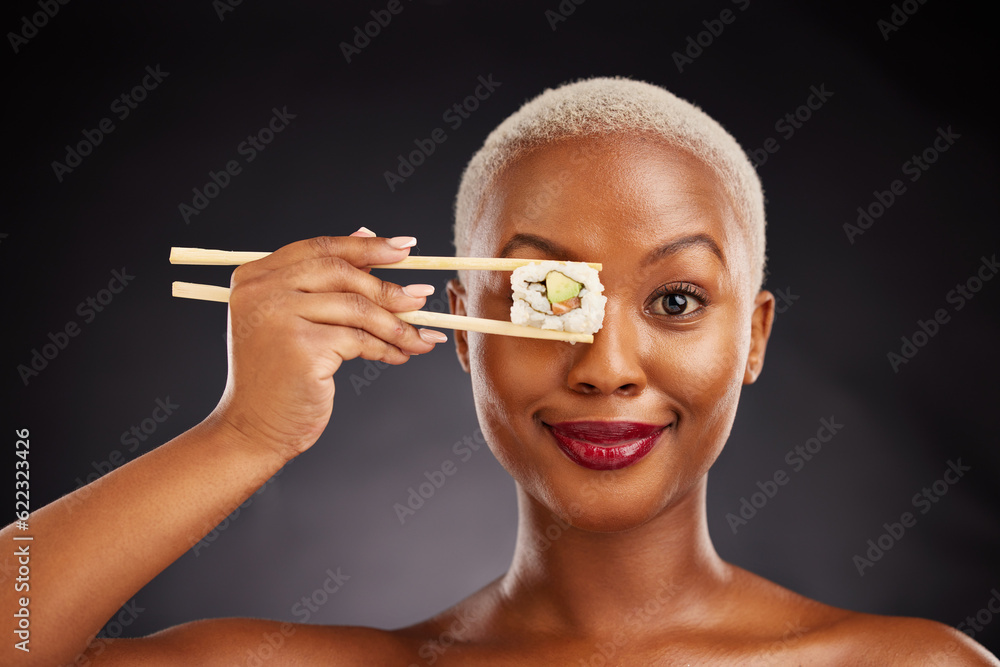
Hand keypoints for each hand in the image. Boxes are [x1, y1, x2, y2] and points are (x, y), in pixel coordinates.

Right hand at [207, 229, 446, 459]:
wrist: (253, 429)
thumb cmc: (278, 375)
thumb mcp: (292, 319)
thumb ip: (323, 279)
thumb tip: (368, 233)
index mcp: (255, 277)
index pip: (319, 248)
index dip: (366, 246)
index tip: (405, 248)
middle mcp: (262, 292)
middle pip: (341, 273)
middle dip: (388, 286)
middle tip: (421, 296)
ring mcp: (279, 319)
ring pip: (357, 308)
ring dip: (396, 324)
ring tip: (420, 336)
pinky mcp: (302, 348)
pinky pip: (359, 339)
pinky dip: (385, 348)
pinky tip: (399, 356)